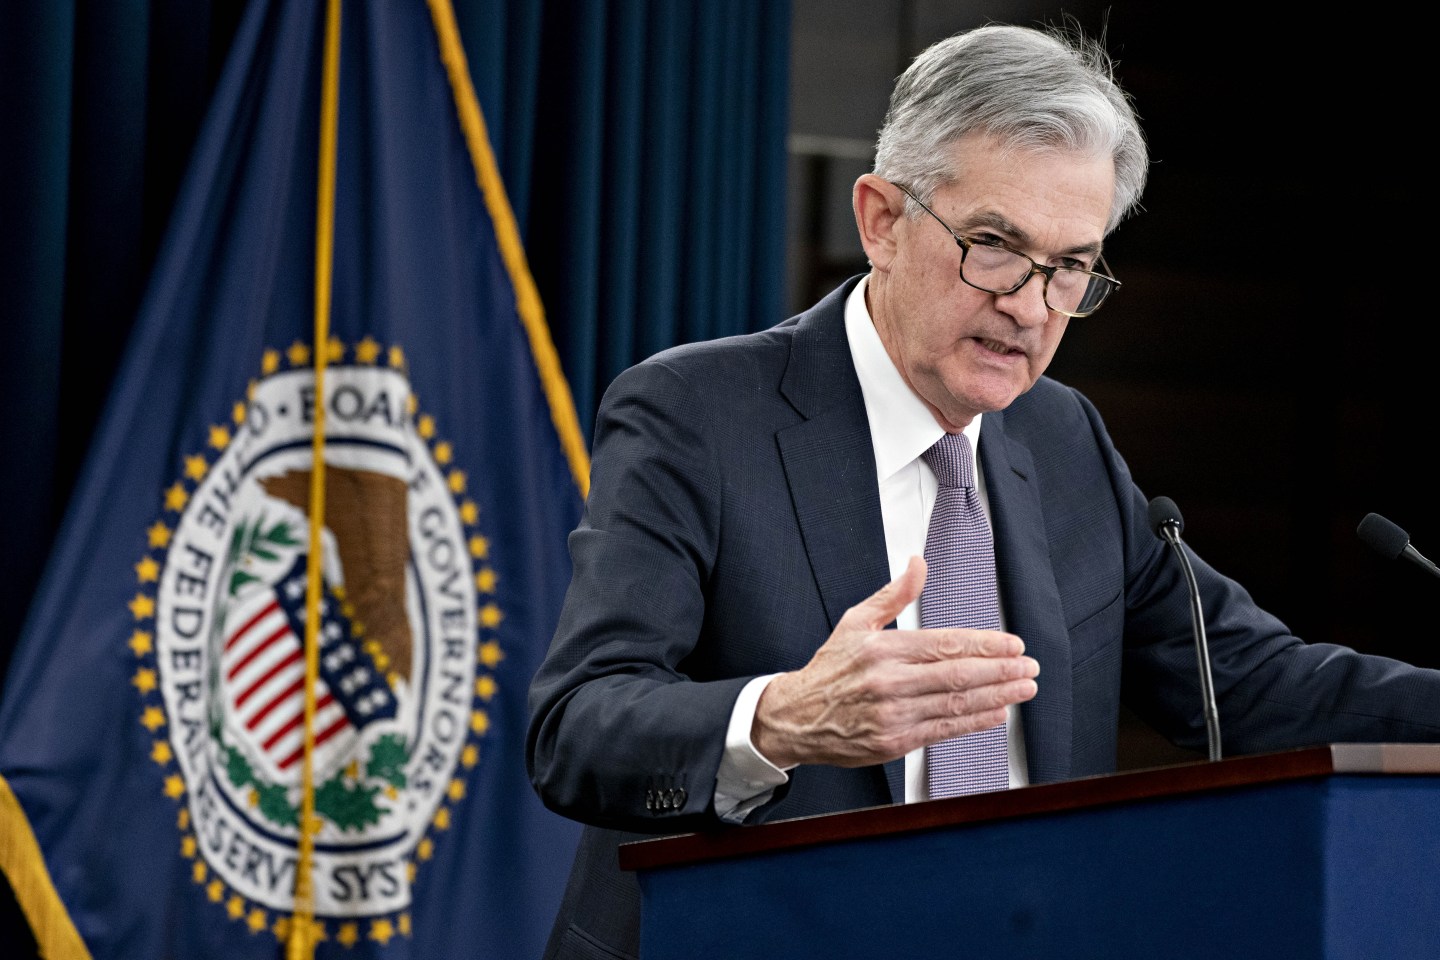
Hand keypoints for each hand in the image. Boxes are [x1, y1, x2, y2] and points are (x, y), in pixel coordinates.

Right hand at [751, 556, 1038, 768]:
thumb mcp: (855, 622)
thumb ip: (893, 594)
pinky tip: (996, 713)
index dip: (984, 645)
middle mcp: (889, 682)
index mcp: (882, 649)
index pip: (944, 644)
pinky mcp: (893, 743)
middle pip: (957, 675)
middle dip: (1000, 671)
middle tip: (1029, 667)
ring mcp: (893, 715)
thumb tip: (918, 564)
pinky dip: (973, 722)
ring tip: (1023, 689)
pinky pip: (943, 731)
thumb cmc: (830, 670)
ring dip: (996, 696)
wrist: (797, 718)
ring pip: (955, 704)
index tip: (1012, 645)